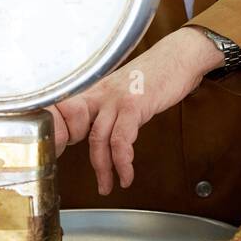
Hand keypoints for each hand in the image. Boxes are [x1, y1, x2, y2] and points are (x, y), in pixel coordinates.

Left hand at [46, 27, 223, 194]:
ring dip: (104, 169)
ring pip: (98, 139)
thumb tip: (101, 131)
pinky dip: (123, 161)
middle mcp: (99, 92)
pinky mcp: (134, 104)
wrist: (180, 55)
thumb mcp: (123, 89)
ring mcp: (115, 98)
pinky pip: (121, 139)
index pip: (64, 113)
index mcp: (94, 89)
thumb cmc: (156, 72)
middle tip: (92, 180)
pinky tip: (127, 174)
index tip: (62, 157)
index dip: (59, 136)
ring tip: (109, 186)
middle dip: (76, 156)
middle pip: (75, 128)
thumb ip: (109, 108)